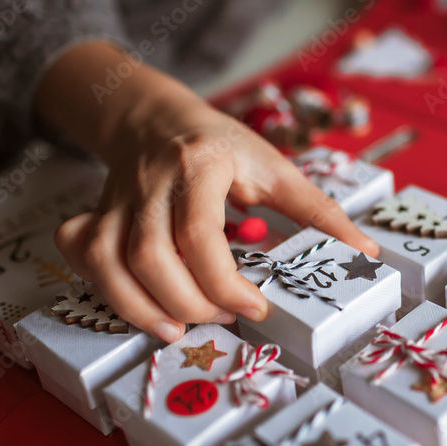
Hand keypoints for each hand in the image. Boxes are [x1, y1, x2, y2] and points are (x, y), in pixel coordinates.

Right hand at [36, 42, 377, 341]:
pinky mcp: (95, 213)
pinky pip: (80, 253)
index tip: (255, 308)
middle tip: (224, 317)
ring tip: (179, 328)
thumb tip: (366, 254)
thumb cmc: (222, 146)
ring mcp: (116, 200)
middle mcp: (152, 183)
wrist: (155, 117)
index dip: (223, 283)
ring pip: (108, 261)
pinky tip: (134, 301)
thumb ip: (319, 212)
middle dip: (187, 302)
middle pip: (149, 256)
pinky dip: (99, 284)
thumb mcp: (275, 168)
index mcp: (202, 166)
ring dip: (140, 308)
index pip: (199, 234)